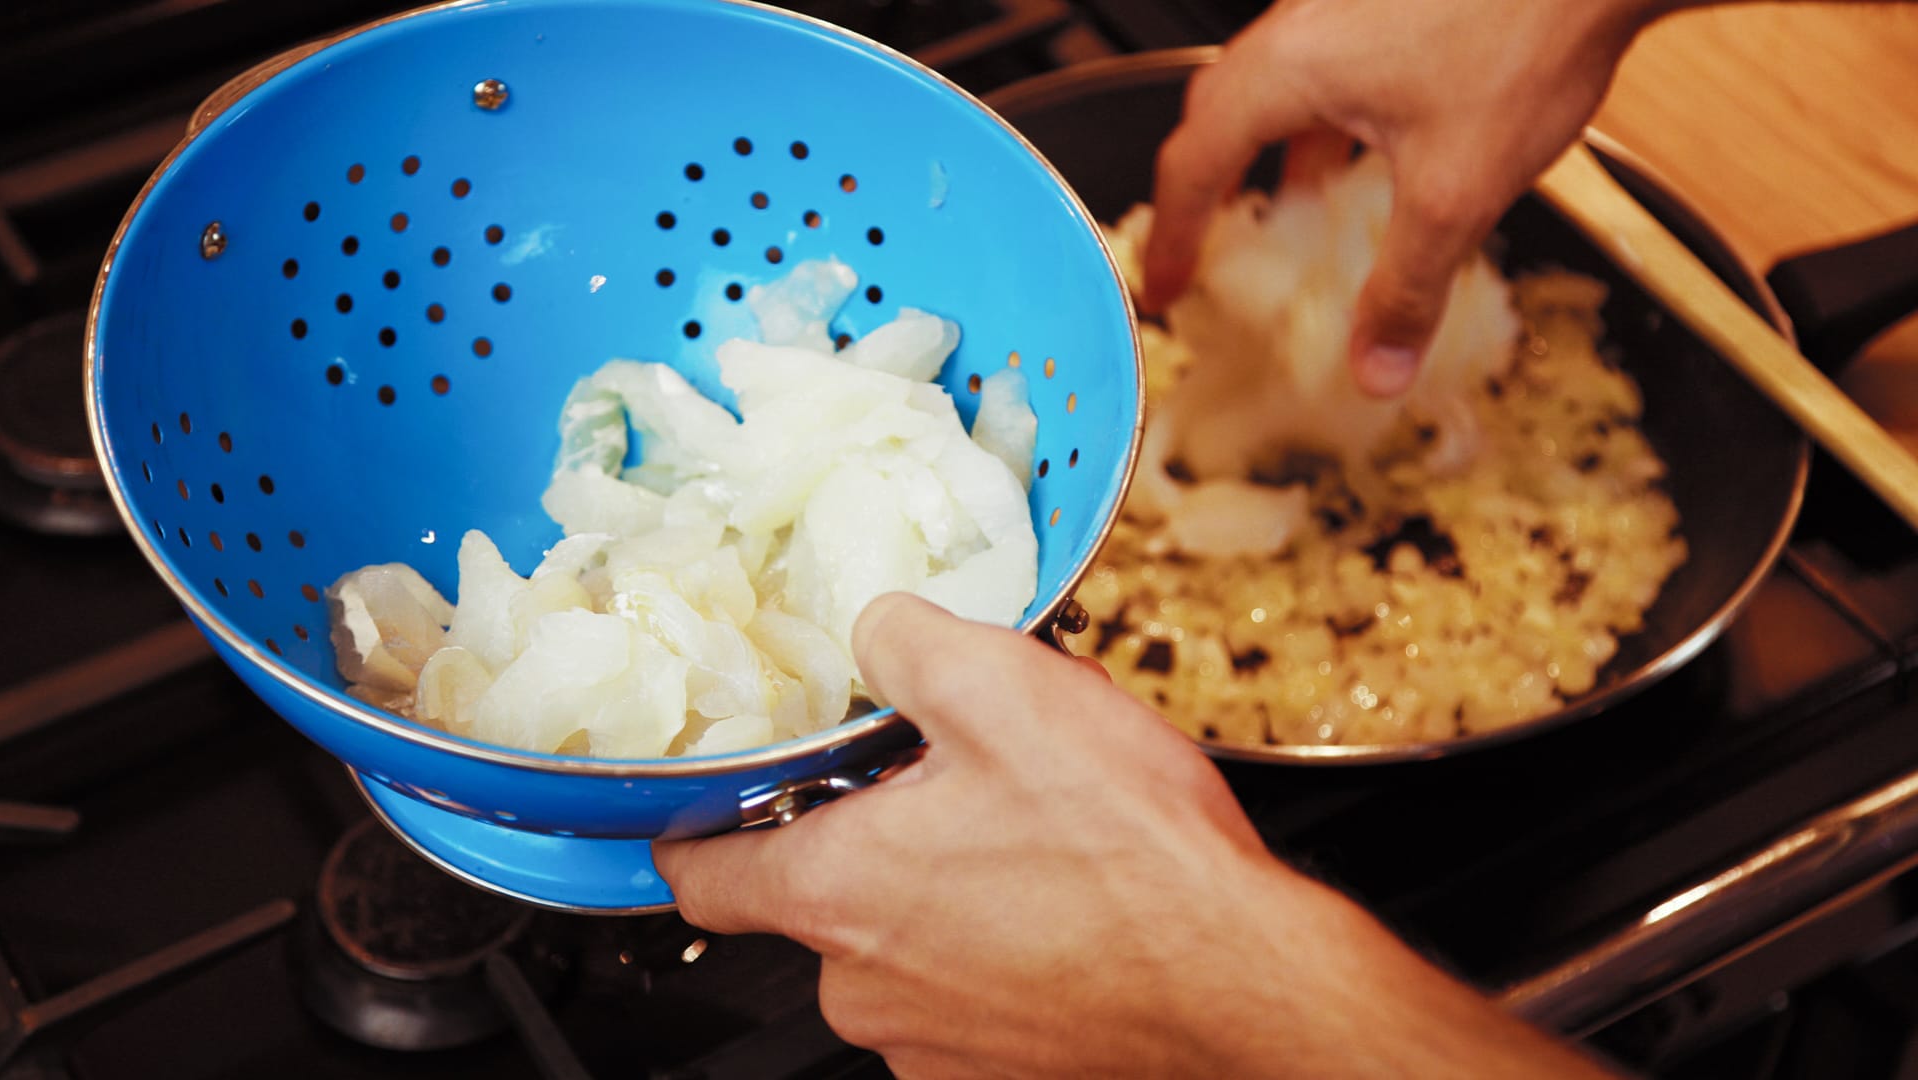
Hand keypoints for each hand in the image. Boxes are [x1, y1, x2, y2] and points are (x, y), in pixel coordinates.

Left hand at [654, 594, 1616, 1077]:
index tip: (714, 807)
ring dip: (944, 897)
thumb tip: (876, 630)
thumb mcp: (1006, 689)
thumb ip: (905, 642)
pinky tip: (1065, 910)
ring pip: (903, 951)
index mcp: (838, 892)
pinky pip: (965, 1000)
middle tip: (954, 790)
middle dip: (874, 841)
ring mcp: (930, 1046)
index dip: (699, 829)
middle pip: (821, 901)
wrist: (1244, 984)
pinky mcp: (995, 1076)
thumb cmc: (1130, 858)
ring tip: (1034, 846)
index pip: (700, 875)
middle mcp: (864, 988)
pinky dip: (997, 955)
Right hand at [1146, 0, 1676, 396]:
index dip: (1173, 237)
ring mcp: (1340, 2)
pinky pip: (1324, 65)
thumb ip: (1407, 288)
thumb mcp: (1458, 190)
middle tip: (1206, 249)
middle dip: (1205, 192)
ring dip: (1265, 152)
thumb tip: (1374, 367)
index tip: (1167, 285)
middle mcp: (1300, 24)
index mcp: (1287, 68)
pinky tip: (1370, 150)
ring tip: (1288, 208)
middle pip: (1215, 115)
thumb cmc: (1526, 31)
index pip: (1192, 164)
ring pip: (1272, 84)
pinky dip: (1320, 119)